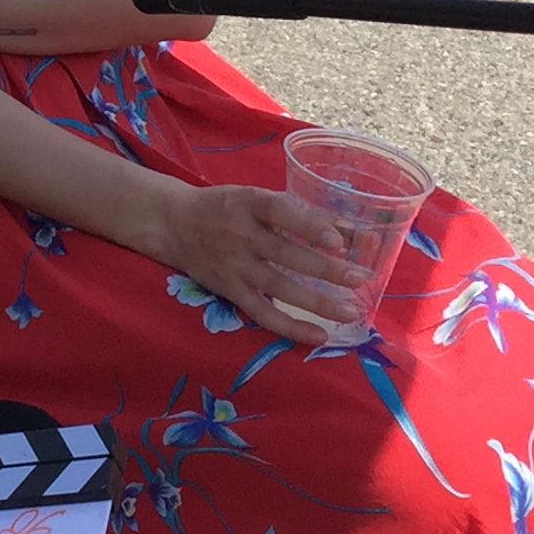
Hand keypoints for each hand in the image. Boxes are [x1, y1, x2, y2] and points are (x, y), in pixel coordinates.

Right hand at [162, 182, 363, 346]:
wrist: (173, 223)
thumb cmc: (224, 206)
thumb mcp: (255, 198)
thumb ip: (296, 212)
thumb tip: (350, 230)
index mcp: (248, 204)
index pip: (280, 213)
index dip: (308, 226)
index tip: (338, 241)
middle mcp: (240, 235)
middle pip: (285, 254)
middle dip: (325, 268)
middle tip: (359, 278)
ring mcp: (235, 266)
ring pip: (279, 287)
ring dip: (317, 301)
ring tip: (349, 311)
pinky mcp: (231, 291)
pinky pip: (263, 314)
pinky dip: (291, 327)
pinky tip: (319, 335)